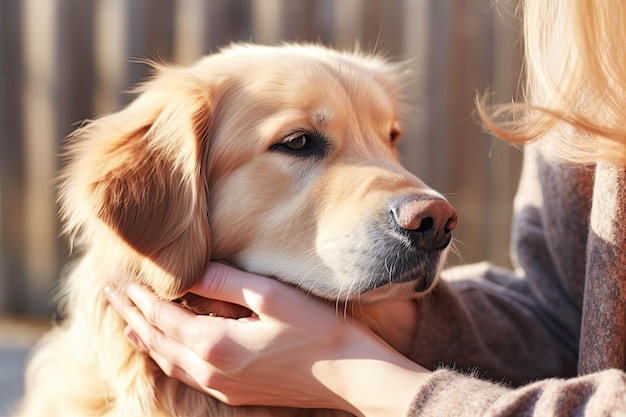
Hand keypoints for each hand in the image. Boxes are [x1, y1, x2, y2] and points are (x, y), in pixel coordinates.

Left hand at [106, 262, 429, 416]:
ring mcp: (221, 385)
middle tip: (109, 291)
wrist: (349, 375)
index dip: (136, 294)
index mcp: (214, 343)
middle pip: (155, 339)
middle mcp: (209, 369)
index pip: (160, 315)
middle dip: (129, 313)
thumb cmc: (315, 331)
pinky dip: (164, 356)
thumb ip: (225, 281)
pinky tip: (162, 350)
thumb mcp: (270, 295)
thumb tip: (191, 270)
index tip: (117, 274)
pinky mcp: (234, 391)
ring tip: (124, 320)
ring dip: (142, 336)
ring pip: (165, 360)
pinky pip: (184, 373)